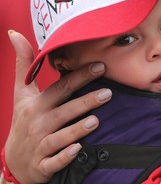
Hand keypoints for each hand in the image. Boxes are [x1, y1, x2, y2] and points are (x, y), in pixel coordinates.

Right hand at [4, 31, 111, 183]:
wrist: (15, 159)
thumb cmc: (23, 119)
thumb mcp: (21, 92)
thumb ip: (24, 64)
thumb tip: (15, 34)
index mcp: (37, 104)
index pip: (61, 88)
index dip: (80, 76)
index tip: (100, 66)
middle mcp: (38, 123)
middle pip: (64, 110)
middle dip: (85, 101)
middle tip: (108, 92)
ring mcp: (40, 144)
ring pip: (60, 136)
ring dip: (77, 129)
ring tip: (96, 120)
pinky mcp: (43, 164)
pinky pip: (54, 161)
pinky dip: (64, 156)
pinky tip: (77, 150)